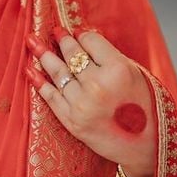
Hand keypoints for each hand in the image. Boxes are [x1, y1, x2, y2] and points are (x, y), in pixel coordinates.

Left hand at [25, 28, 155, 176]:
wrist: (147, 146)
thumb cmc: (145, 106)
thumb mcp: (136, 74)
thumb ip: (110, 56)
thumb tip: (84, 37)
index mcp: (118, 70)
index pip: (91, 42)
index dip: (83, 35)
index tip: (77, 33)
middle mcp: (97, 85)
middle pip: (72, 54)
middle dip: (62, 40)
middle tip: (54, 31)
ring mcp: (82, 104)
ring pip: (57, 72)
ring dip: (43, 55)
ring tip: (32, 41)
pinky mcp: (72, 121)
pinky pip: (50, 96)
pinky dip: (38, 81)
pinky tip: (29, 69)